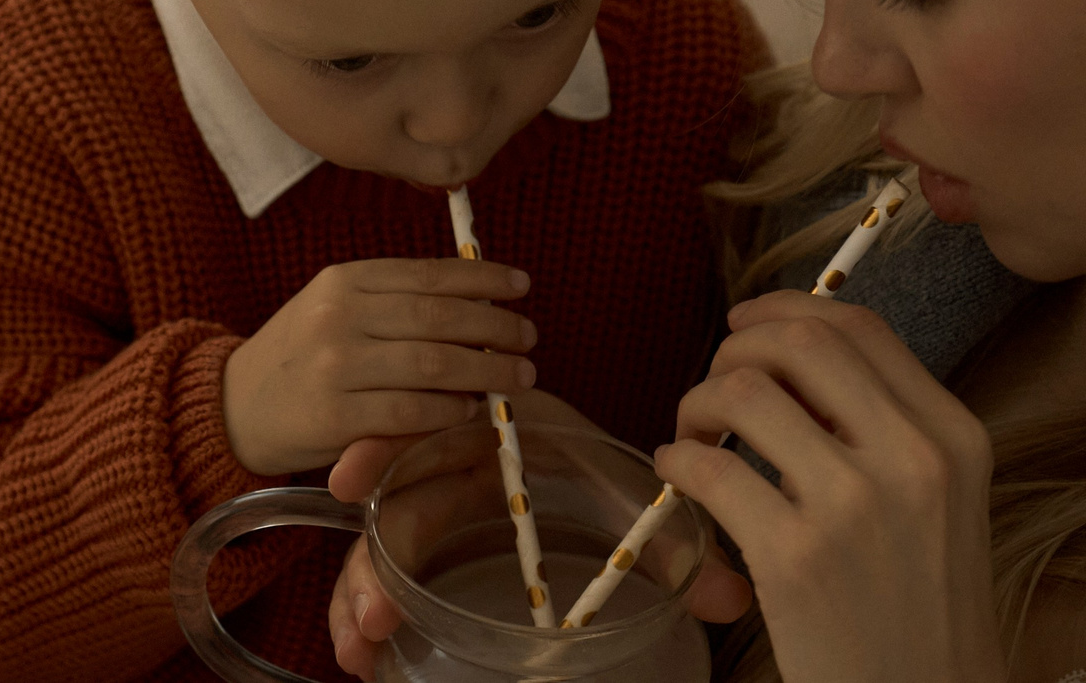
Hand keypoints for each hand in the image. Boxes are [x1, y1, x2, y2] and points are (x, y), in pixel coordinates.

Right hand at [222, 258, 538, 476]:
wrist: (234, 405)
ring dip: (486, 371)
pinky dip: (449, 410)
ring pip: (432, 363)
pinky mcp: (333, 415)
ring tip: (518, 377)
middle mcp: (340, 314)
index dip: (483, 277)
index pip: (429, 272)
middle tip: (529, 338)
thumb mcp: (338, 308)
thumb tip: (481, 302)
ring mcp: (335, 364)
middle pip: (439, 316)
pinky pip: (409, 411)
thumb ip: (396, 302)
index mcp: (346, 278)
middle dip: (495, 327)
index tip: (521, 285)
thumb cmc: (303, 355)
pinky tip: (471, 409)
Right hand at [326, 390, 752, 679]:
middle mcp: (454, 470)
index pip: (431, 430)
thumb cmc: (608, 476)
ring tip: (358, 649)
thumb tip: (734, 600)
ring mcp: (436, 514)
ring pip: (381, 550)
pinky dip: (366, 610)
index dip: (383, 449)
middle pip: (397, 507)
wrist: (597, 480)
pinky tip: (362, 655)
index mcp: (497, 435)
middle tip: (369, 618)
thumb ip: (679, 549)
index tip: (352, 477)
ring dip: (360, 595)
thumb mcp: (634, 502)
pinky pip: (385, 576)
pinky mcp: (428, 554)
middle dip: (373, 560)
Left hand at [654, 292, 1001, 682]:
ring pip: (745, 392)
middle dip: (737, 349)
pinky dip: (677, 462)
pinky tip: (679, 481)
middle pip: (801, 341)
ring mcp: (855, 506)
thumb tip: (787, 364)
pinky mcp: (796, 559)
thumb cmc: (921, 612)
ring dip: (697, 403)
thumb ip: (885, 429)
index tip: (746, 326)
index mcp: (954, 436)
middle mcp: (914, 458)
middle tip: (715, 390)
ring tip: (693, 440)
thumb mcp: (939, 503)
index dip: (787, 310)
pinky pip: (709, 470)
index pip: (860, 326)